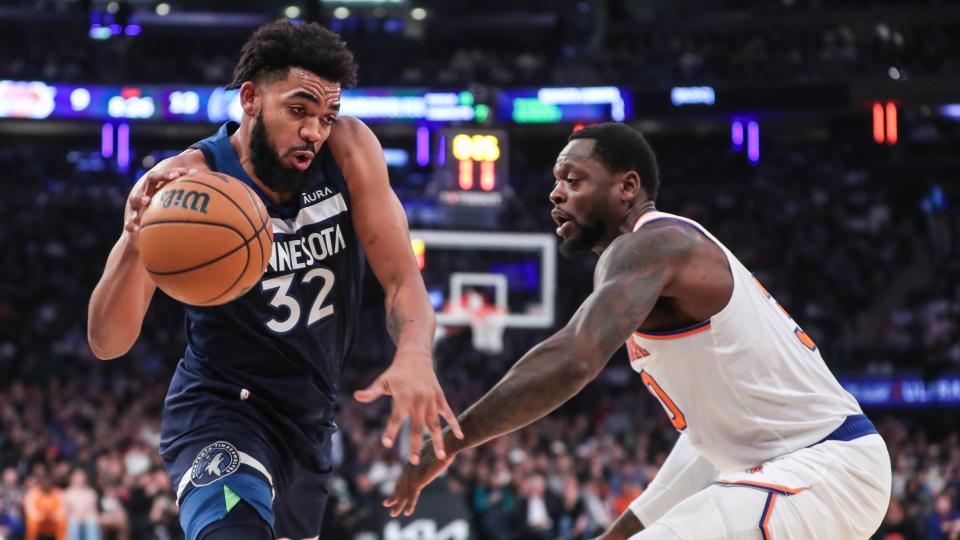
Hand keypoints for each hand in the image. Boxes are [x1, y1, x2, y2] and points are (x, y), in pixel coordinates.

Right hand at [124, 167, 196, 246]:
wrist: (140, 233)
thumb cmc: (161, 215)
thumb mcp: (172, 208)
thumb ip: (187, 200)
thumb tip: (210, 195)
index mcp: (156, 187)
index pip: (167, 175)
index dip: (176, 172)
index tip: (188, 172)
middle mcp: (145, 192)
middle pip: (152, 178)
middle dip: (162, 176)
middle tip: (174, 177)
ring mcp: (135, 205)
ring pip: (135, 198)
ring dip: (141, 198)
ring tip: (147, 201)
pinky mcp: (130, 219)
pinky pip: (129, 222)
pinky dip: (131, 224)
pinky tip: (135, 228)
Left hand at [354, 349, 462, 463]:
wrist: (416, 357)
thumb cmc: (396, 372)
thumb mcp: (382, 380)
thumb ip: (371, 391)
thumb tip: (356, 396)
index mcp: (403, 396)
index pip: (395, 417)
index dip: (390, 430)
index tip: (386, 444)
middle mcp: (419, 400)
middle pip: (417, 426)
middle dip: (415, 444)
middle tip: (413, 461)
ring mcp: (431, 399)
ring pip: (435, 423)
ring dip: (438, 440)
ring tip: (441, 457)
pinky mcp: (439, 398)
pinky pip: (448, 413)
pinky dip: (455, 424)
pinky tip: (460, 436)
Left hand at [383, 449, 453, 516]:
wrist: (446, 446)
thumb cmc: (441, 447)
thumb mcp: (431, 454)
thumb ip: (428, 460)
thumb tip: (431, 460)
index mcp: (411, 464)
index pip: (402, 478)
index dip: (397, 486)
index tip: (392, 491)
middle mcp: (409, 470)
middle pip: (400, 486)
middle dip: (393, 496)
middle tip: (386, 504)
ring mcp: (413, 475)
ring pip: (403, 494)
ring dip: (398, 505)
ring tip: (393, 514)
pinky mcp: (419, 480)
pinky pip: (413, 496)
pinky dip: (410, 505)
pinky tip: (407, 513)